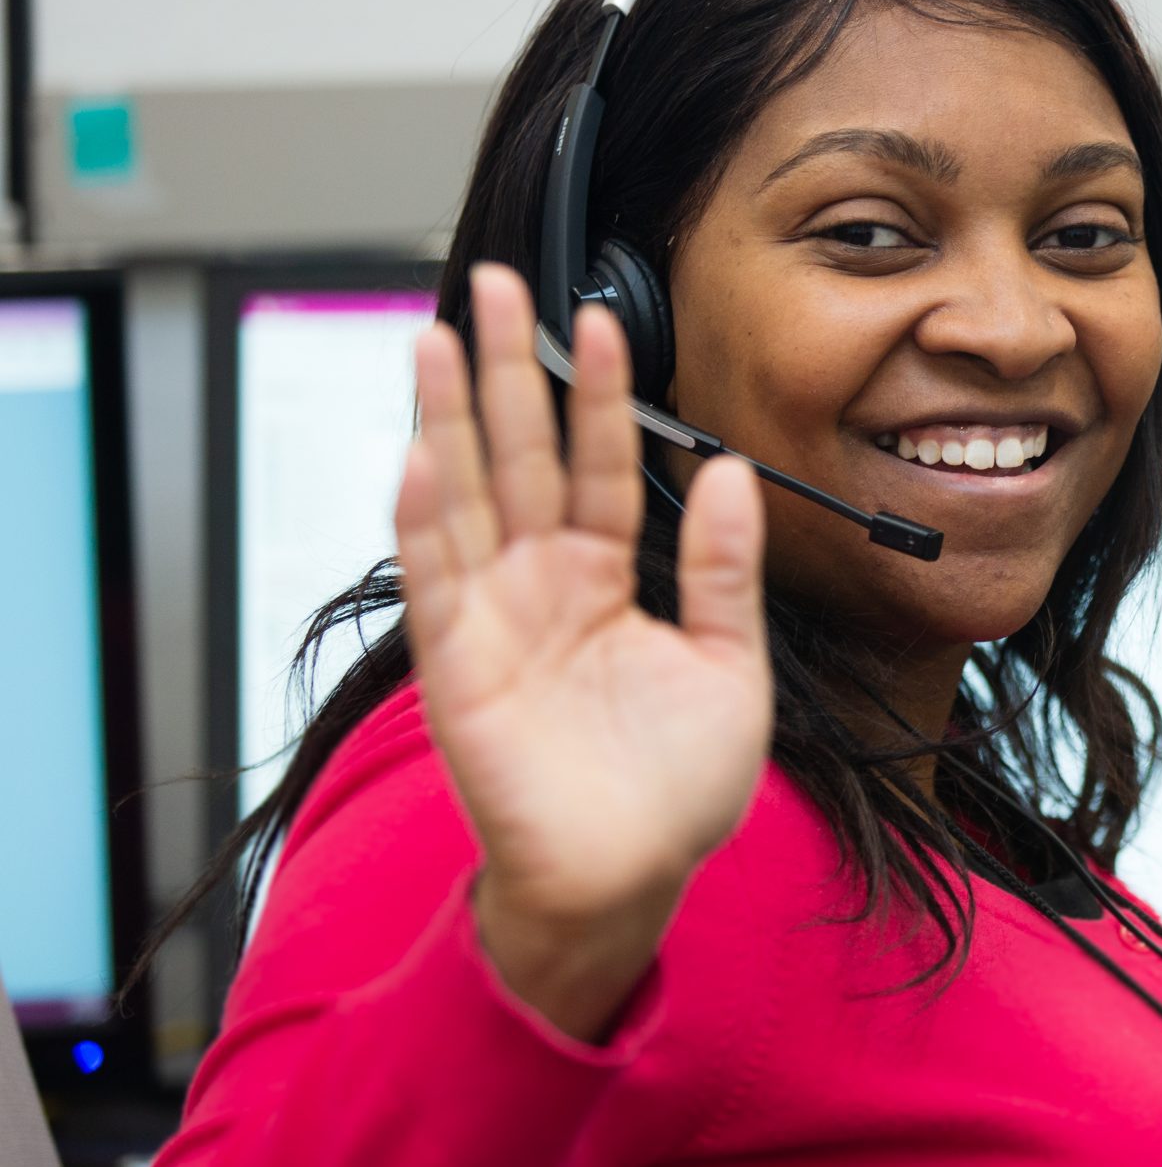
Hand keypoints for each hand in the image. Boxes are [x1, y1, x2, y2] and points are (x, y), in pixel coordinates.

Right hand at [396, 264, 772, 1040]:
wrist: (632, 880)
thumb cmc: (675, 790)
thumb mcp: (730, 665)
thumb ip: (727, 570)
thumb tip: (734, 472)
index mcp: (608, 579)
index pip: (603, 464)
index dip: (602, 393)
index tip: (604, 318)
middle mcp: (543, 585)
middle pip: (519, 457)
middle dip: (505, 371)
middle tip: (497, 286)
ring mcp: (496, 620)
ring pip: (465, 497)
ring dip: (447, 419)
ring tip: (439, 336)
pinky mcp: (460, 668)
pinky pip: (439, 582)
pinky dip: (428, 520)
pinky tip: (423, 456)